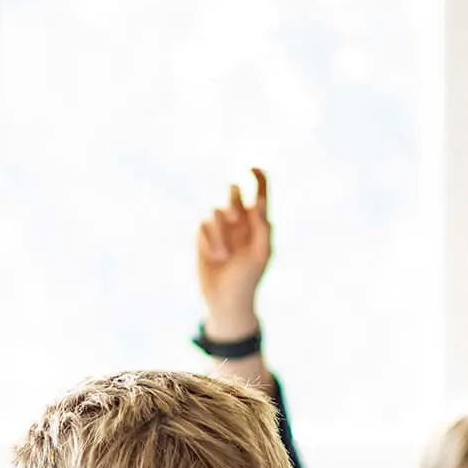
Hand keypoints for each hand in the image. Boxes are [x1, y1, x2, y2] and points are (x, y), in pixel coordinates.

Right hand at [196, 168, 271, 339]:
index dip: (258, 176)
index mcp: (258, 222)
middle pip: (234, 192)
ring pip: (216, 211)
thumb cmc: (249, 278)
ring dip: (220, 234)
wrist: (226, 299)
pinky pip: (204, 225)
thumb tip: (261, 201)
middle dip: (232, 199)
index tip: (253, 168)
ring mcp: (220, 227)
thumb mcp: (261, 254)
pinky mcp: (203, 235)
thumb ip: (263, 227)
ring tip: (224, 257)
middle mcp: (239, 220)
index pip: (259, 191)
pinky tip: (216, 258)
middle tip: (235, 217)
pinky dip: (210, 240)